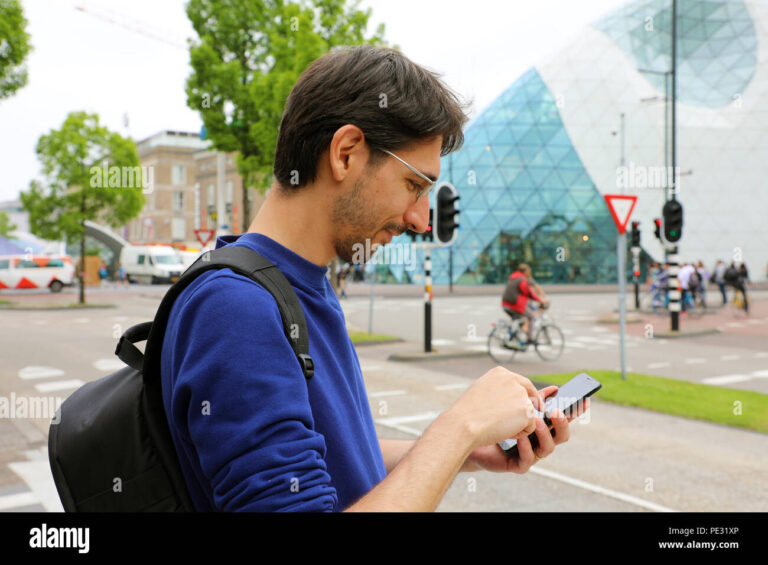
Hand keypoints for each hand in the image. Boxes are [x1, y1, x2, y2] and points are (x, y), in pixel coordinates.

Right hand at [447, 366, 540, 449]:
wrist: (464, 423)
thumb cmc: (468, 413)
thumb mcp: (481, 391)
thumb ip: (498, 390)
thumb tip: (509, 400)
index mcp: (501, 373)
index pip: (523, 383)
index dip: (527, 397)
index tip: (531, 407)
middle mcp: (513, 380)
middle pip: (529, 399)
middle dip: (523, 413)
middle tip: (508, 424)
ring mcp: (521, 394)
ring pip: (529, 414)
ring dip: (518, 424)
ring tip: (498, 427)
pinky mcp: (526, 410)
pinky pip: (531, 426)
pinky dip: (520, 433)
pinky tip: (504, 432)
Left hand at [461, 386, 590, 473]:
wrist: (470, 438)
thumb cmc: (494, 422)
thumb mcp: (515, 406)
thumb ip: (533, 399)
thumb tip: (554, 388)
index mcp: (542, 427)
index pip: (563, 419)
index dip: (576, 412)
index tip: (585, 400)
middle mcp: (539, 441)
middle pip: (562, 437)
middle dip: (562, 424)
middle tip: (556, 412)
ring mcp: (530, 454)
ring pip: (547, 449)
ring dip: (544, 434)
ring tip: (536, 421)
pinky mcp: (517, 465)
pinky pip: (527, 460)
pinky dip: (526, 447)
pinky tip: (521, 437)